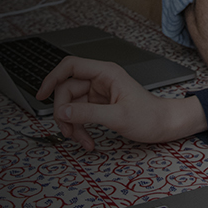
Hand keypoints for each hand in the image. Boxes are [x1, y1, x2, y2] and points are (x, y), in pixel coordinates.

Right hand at [36, 56, 207, 150]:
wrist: (166, 126)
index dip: (52, 78)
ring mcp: (98, 93)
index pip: (70, 66)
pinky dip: (80, 128)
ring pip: (72, 105)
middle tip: (68, 132)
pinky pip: (81, 114)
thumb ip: (88, 113)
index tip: (41, 95)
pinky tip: (87, 139)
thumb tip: (62, 111)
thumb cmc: (151, 117)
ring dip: (73, 125)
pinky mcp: (99, 105)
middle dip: (65, 112)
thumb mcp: (118, 116)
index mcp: (105, 73)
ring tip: (82, 140)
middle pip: (67, 90)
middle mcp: (99, 80)